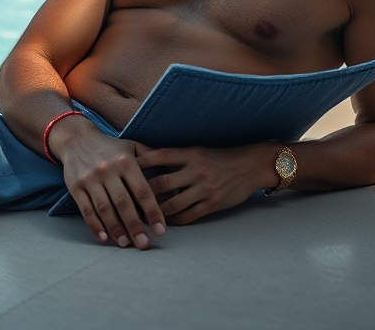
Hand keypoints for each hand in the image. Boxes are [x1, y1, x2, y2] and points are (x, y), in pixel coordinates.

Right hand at [49, 119, 165, 248]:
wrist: (78, 140)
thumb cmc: (110, 147)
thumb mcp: (131, 146)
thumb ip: (151, 158)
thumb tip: (173, 171)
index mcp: (126, 161)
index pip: (143, 191)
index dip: (153, 212)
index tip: (161, 230)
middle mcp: (108, 170)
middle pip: (124, 203)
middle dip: (135, 226)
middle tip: (144, 244)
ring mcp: (90, 179)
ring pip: (105, 209)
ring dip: (116, 229)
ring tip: (125, 244)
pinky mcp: (76, 187)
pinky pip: (86, 210)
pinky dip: (95, 225)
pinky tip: (104, 238)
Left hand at [135, 142, 275, 224]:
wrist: (250, 166)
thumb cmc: (221, 157)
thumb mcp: (200, 152)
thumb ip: (178, 158)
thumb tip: (150, 163)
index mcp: (192, 153)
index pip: (161, 155)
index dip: (142, 161)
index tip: (124, 166)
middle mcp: (197, 170)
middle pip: (162, 183)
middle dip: (143, 193)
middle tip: (127, 199)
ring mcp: (205, 188)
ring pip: (173, 203)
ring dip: (156, 211)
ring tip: (141, 216)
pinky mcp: (213, 204)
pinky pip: (188, 215)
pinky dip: (174, 220)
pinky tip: (164, 222)